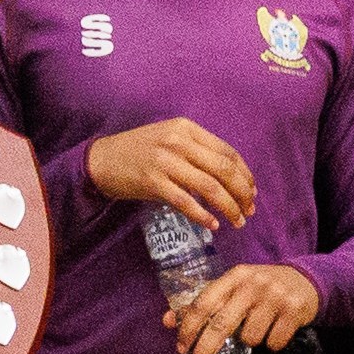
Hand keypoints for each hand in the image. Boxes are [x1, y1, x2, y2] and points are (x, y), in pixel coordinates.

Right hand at [87, 119, 257, 229]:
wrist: (101, 160)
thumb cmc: (140, 151)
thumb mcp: (170, 139)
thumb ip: (198, 151)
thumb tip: (232, 179)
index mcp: (187, 128)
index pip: (228, 152)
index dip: (245, 175)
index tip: (252, 192)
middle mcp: (178, 142)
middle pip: (224, 170)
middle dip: (243, 193)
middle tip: (250, 211)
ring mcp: (165, 161)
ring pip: (209, 187)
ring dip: (229, 207)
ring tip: (237, 221)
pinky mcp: (152, 182)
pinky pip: (186, 202)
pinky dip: (203, 215)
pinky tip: (213, 225)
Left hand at [170, 263, 316, 353]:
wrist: (306, 280)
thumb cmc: (261, 288)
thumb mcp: (233, 288)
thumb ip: (204, 303)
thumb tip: (167, 321)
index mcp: (233, 277)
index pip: (203, 303)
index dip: (188, 328)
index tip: (181, 348)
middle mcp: (252, 284)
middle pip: (221, 325)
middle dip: (205, 351)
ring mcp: (274, 297)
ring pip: (250, 338)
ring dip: (250, 342)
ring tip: (258, 331)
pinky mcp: (294, 310)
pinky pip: (274, 342)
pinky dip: (272, 344)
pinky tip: (276, 331)